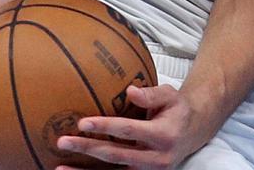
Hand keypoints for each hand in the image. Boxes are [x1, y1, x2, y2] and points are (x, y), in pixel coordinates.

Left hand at [54, 85, 200, 169]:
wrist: (193, 131)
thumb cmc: (177, 109)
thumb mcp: (170, 95)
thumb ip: (151, 94)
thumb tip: (130, 91)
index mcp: (163, 135)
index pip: (129, 131)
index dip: (105, 127)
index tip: (83, 122)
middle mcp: (156, 158)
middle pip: (115, 154)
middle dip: (87, 149)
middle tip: (63, 141)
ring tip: (60, 166)